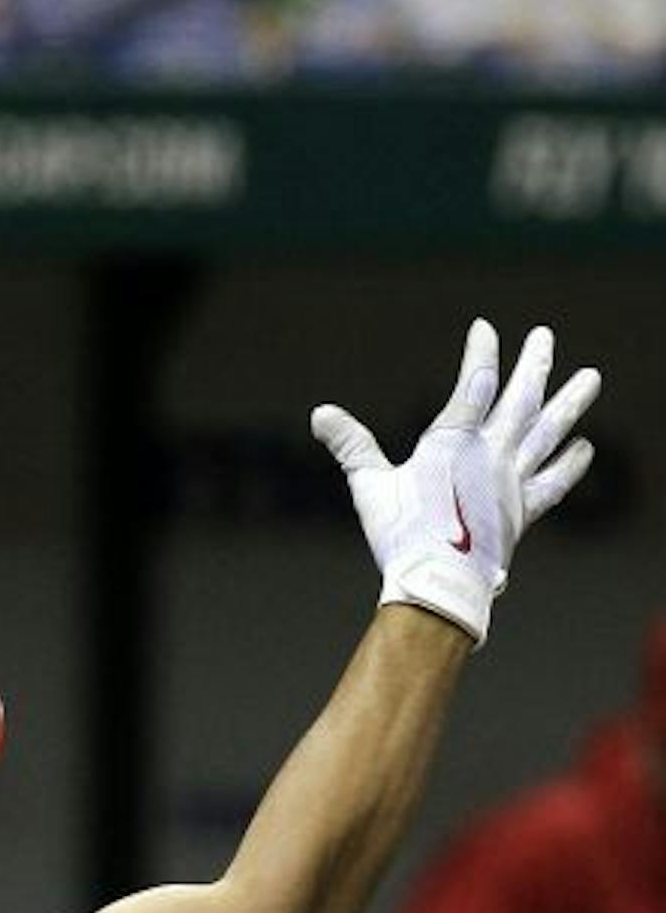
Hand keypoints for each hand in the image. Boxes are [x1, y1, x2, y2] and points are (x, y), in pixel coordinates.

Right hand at [310, 319, 599, 644]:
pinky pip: (553, 482)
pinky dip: (569, 464)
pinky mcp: (522, 511)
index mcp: (453, 442)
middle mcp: (491, 455)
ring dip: (571, 402)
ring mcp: (512, 482)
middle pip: (521, 398)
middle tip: (545, 335)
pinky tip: (584, 446)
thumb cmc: (400, 536)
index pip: (474, 383)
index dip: (481, 351)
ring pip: (546, 432)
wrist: (440, 584)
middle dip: (534, 364)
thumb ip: (351, 445)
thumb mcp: (369, 486)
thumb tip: (320, 413)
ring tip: (592, 377)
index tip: (485, 328)